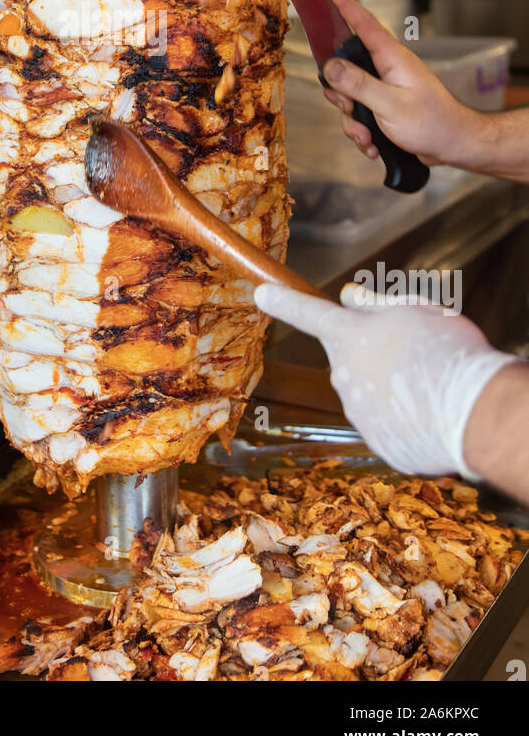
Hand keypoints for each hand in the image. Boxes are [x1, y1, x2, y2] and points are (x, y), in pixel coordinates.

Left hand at [254, 281, 514, 477]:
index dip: (284, 301)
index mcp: (349, 336)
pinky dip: (405, 418)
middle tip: (417, 353)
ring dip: (392, 387)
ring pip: (370, 391)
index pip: (308, 312)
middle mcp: (343, 374)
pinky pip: (387, 423)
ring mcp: (357, 412)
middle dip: (375, 354)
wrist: (472, 415)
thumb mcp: (416, 310)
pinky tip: (431, 413)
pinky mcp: (377, 442)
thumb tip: (349, 297)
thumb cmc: (448, 352)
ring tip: (431, 385)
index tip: (262, 293)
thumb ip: (376, 305)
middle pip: (351, 357)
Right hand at [321, 0, 480, 166]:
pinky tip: (374, 145)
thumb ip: (358, 84)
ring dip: (353, 122)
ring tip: (368, 137)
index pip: (363, 23)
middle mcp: (386, 69)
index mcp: (392, 58)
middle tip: (352, 110)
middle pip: (345, 68)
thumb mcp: (391, 104)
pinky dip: (362, 133)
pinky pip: (358, 115)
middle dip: (341, 96)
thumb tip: (330, 66)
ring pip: (349, 97)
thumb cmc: (432, 123)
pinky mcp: (382, 106)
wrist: (453, 146)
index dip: (344, 2)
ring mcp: (384, 87)